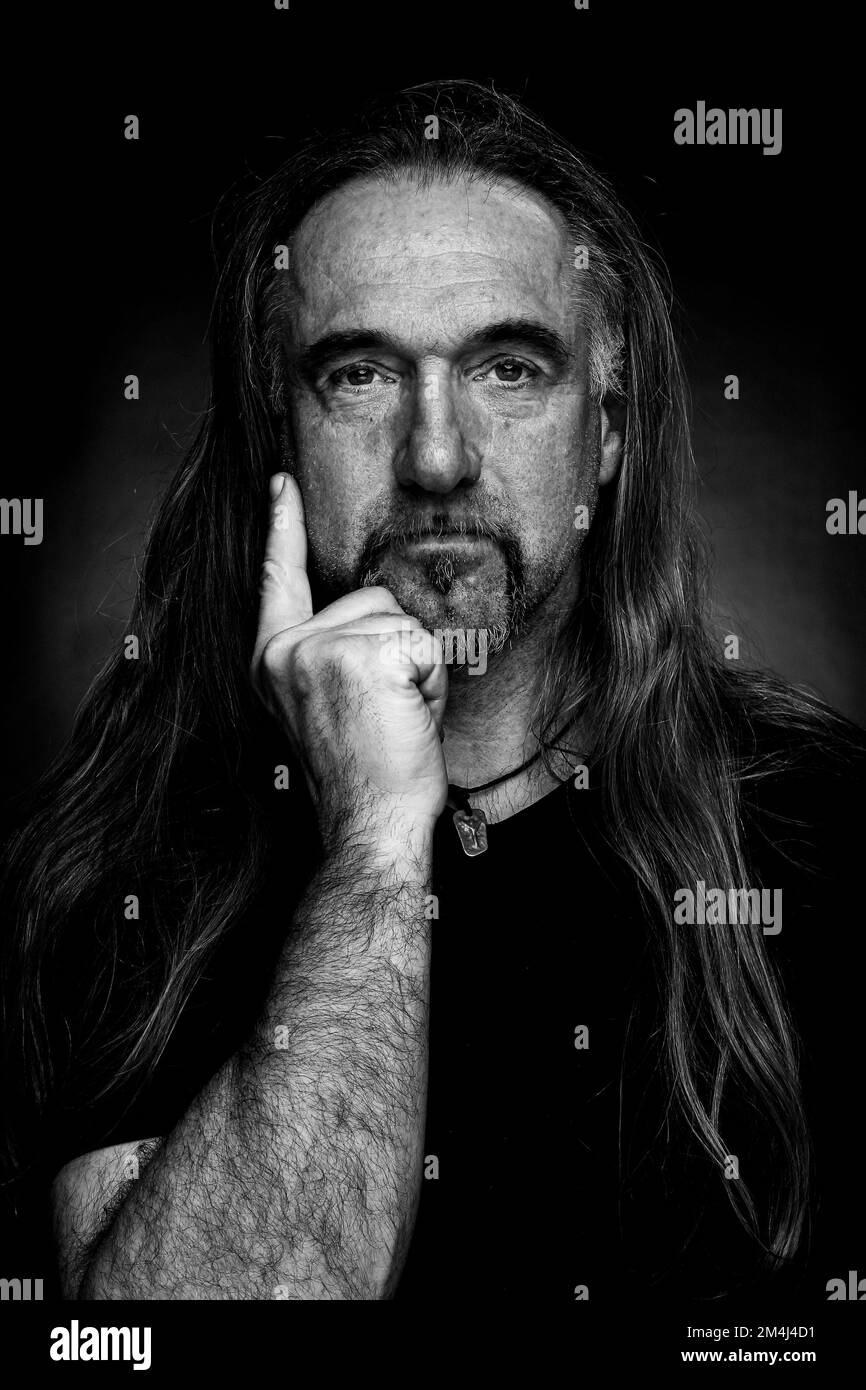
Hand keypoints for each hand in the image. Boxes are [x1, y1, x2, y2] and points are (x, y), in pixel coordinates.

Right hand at [251, 474, 448, 850]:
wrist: (369, 826)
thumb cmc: (361, 775)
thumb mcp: (324, 704)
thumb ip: (329, 653)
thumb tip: (369, 610)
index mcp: (272, 659)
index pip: (278, 579)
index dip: (281, 528)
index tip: (281, 484)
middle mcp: (286, 649)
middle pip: (372, 600)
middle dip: (397, 650)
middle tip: (384, 713)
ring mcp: (321, 650)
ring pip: (402, 620)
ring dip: (416, 668)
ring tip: (394, 718)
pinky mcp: (364, 656)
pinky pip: (426, 643)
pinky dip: (432, 680)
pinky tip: (408, 718)